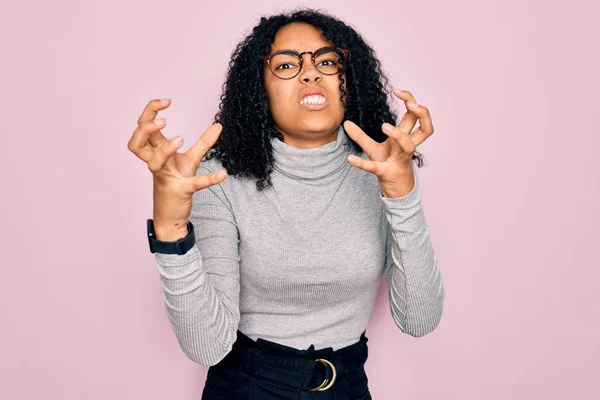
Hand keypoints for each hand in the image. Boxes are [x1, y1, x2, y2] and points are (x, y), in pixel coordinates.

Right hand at [127, 99, 227, 236]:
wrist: (172, 215)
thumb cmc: (177, 182)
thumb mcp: (191, 160)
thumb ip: (203, 142)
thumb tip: (218, 125)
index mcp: (156, 152)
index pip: (143, 127)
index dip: (150, 111)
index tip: (167, 101)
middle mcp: (156, 163)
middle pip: (137, 142)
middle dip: (146, 127)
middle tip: (163, 121)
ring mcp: (166, 178)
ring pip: (153, 162)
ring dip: (164, 149)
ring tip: (179, 139)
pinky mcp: (181, 191)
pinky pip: (194, 184)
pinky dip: (209, 179)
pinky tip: (223, 174)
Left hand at [343, 89, 433, 196]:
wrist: (394, 189)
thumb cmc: (388, 164)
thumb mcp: (372, 148)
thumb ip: (360, 135)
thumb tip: (346, 123)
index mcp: (405, 137)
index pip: (416, 115)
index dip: (411, 101)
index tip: (397, 91)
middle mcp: (407, 146)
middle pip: (425, 128)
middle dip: (422, 113)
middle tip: (411, 105)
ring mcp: (400, 159)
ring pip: (409, 146)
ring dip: (398, 135)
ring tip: (384, 126)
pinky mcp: (386, 172)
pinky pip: (375, 167)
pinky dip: (362, 163)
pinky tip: (350, 159)